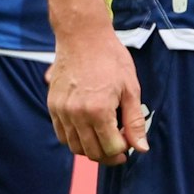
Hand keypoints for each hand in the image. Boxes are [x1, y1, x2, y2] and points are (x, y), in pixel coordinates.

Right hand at [45, 26, 146, 164]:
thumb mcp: (131, 88)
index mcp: (98, 110)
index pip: (111, 147)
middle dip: (108, 155)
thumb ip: (135, 121)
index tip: (130, 145)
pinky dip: (75, 139)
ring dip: (90, 150)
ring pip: (74, 146)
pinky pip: (62, 134)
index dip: (123, 150)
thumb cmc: (111, 59)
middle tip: (119, 148)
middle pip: (91, 152)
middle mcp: (76, 115)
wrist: (83, 38)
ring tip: (105, 140)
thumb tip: (141, 148)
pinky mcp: (52, 107)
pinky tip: (88, 131)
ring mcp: (61, 111)